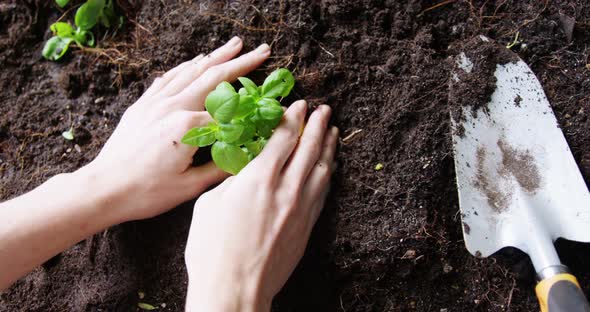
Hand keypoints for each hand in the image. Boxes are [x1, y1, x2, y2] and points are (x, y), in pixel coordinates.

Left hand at [80, 37, 271, 221]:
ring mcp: (155, 103)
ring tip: (232, 45)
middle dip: (240, 61)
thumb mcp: (190, 187)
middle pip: (213, 76)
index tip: (267, 100)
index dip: (249, 105)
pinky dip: (185, 67)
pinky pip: (167, 78)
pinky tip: (194, 61)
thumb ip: (220, 167)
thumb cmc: (145, 192)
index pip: (228, 110)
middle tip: (261, 50)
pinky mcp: (142, 105)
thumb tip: (245, 155)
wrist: (103, 189)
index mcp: (187, 126)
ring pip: (190, 71)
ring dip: (214, 56)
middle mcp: (172, 107)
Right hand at [184, 101, 338, 310]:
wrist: (235, 289)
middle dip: (317, 125)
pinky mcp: (307, 227)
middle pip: (308, 148)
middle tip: (324, 110)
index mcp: (258, 179)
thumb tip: (245, 170)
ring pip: (322, 169)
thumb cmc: (212, 249)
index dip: (294, 118)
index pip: (284, 138)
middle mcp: (286, 189)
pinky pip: (323, 193)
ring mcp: (301, 209)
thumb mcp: (210, 204)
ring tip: (333, 132)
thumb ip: (232, 181)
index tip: (300, 105)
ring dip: (328, 147)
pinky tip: (329, 168)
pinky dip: (328, 175)